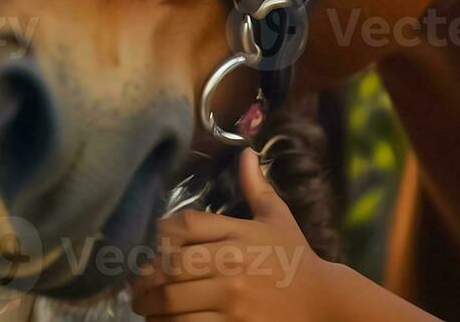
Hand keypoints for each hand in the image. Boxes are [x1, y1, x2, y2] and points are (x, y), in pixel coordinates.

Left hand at [131, 147, 342, 321]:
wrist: (322, 301)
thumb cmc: (295, 257)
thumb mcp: (277, 218)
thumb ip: (256, 187)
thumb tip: (247, 153)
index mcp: (239, 234)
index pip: (183, 226)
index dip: (159, 234)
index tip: (151, 246)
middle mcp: (231, 264)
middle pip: (170, 266)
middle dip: (146, 277)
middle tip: (137, 285)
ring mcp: (231, 299)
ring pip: (172, 301)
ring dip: (151, 306)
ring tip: (144, 306)